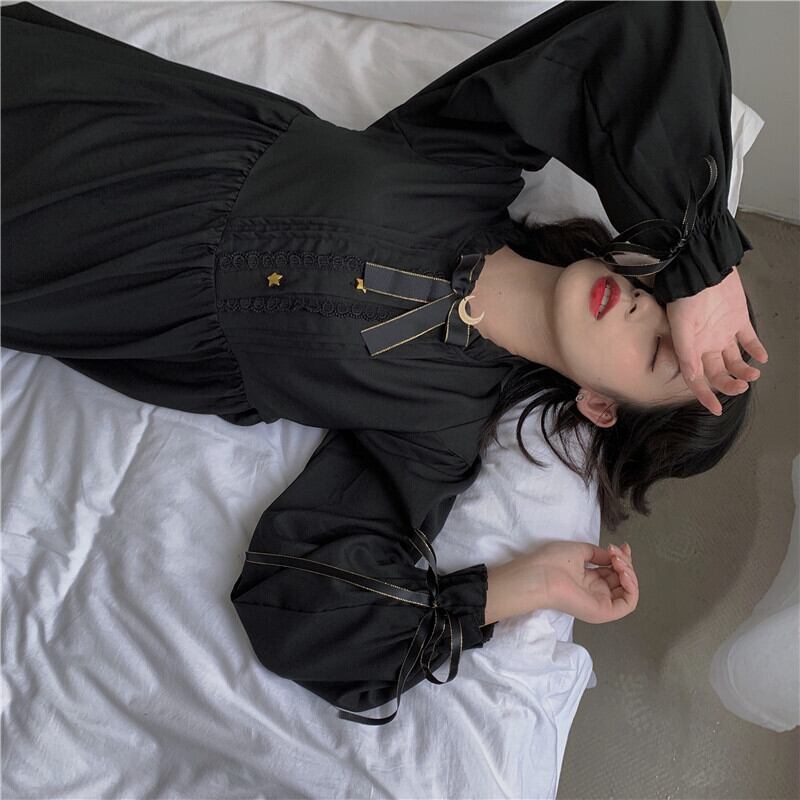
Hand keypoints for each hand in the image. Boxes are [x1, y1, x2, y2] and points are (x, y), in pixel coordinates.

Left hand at [532, 540, 638, 623]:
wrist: (539, 575)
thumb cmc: (552, 561)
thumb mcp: (579, 551)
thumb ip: (598, 554)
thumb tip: (612, 556)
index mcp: (588, 578)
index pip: (614, 570)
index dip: (622, 558)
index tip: (622, 546)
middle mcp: (596, 591)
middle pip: (623, 579)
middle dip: (625, 562)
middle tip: (616, 553)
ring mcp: (600, 602)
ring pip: (627, 591)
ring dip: (629, 573)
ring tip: (618, 562)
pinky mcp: (603, 612)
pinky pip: (627, 604)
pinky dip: (631, 588)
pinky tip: (623, 573)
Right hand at [666, 267, 768, 415]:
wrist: (702, 268)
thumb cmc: (686, 296)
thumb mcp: (680, 326)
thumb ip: (686, 353)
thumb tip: (693, 377)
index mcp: (691, 348)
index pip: (697, 379)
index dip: (705, 396)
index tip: (715, 409)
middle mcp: (707, 344)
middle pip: (718, 373)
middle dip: (729, 384)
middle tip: (742, 386)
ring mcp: (723, 333)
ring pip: (734, 360)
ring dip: (744, 371)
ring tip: (754, 373)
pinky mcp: (739, 320)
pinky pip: (749, 340)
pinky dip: (757, 350)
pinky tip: (763, 358)